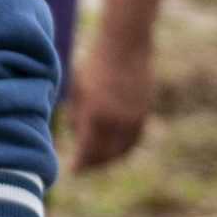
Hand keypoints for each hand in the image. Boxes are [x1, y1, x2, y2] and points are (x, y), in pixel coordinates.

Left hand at [68, 37, 153, 170]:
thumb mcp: (77, 90)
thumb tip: (79, 139)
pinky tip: (113, 148)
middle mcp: (117, 122)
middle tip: (83, 167)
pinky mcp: (145, 114)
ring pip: (122, 151)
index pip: (87, 151)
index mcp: (96, 116)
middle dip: (93, 164)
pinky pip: (133, 140)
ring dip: (109, 159)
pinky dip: (123, 148)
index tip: (72, 171)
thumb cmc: (94, 64)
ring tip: (96, 161)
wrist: (125, 45)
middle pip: (105, 156)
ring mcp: (134, 119)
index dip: (80, 164)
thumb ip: (77, 117)